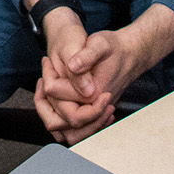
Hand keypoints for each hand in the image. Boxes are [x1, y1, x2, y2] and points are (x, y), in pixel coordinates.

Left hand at [37, 7, 173, 145]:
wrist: (130, 54)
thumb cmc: (115, 48)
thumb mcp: (100, 43)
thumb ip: (87, 55)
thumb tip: (73, 66)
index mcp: (93, 95)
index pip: (58, 99)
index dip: (48, 79)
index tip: (48, 62)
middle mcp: (94, 109)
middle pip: (59, 122)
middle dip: (46, 101)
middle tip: (44, 78)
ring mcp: (94, 114)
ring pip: (65, 129)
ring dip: (50, 112)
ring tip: (45, 90)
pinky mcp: (93, 113)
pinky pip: (72, 126)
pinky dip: (59, 114)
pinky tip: (55, 95)